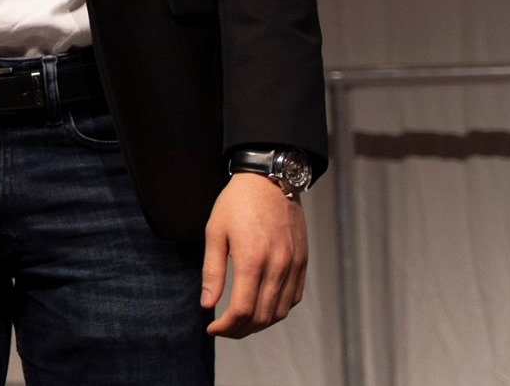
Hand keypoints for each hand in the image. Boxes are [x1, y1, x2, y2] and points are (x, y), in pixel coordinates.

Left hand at [202, 173, 307, 336]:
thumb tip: (207, 304)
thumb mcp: (215, 232)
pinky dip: (277, 310)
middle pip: (262, 317)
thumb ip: (212, 271)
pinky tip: (262, 307)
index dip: (226, 327)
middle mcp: (277, 267)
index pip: (242, 310)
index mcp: (252, 259)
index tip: (211, 328)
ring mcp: (294, 266)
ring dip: (259, 324)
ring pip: (279, 312)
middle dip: (240, 330)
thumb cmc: (237, 203)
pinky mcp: (302, 262)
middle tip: (223, 329)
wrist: (270, 179)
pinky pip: (293, 298)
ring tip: (240, 322)